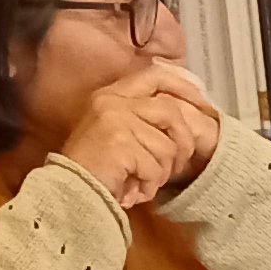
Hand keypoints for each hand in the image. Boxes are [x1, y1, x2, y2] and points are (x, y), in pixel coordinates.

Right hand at [60, 68, 222, 206]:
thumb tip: (183, 109)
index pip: (156, 76)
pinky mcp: (120, 144)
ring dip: (162, 171)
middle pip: (171, 112)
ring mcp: (116, 121)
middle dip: (182, 143)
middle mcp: (112, 102)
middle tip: (175, 165)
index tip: (200, 104)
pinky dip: (151, 185)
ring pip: (167, 145)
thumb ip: (142, 116)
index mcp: (112, 94)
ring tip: (144, 181)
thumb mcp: (117, 131)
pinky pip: (156, 167)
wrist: (70, 194)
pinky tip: (134, 191)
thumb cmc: (97, 169)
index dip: (183, 88)